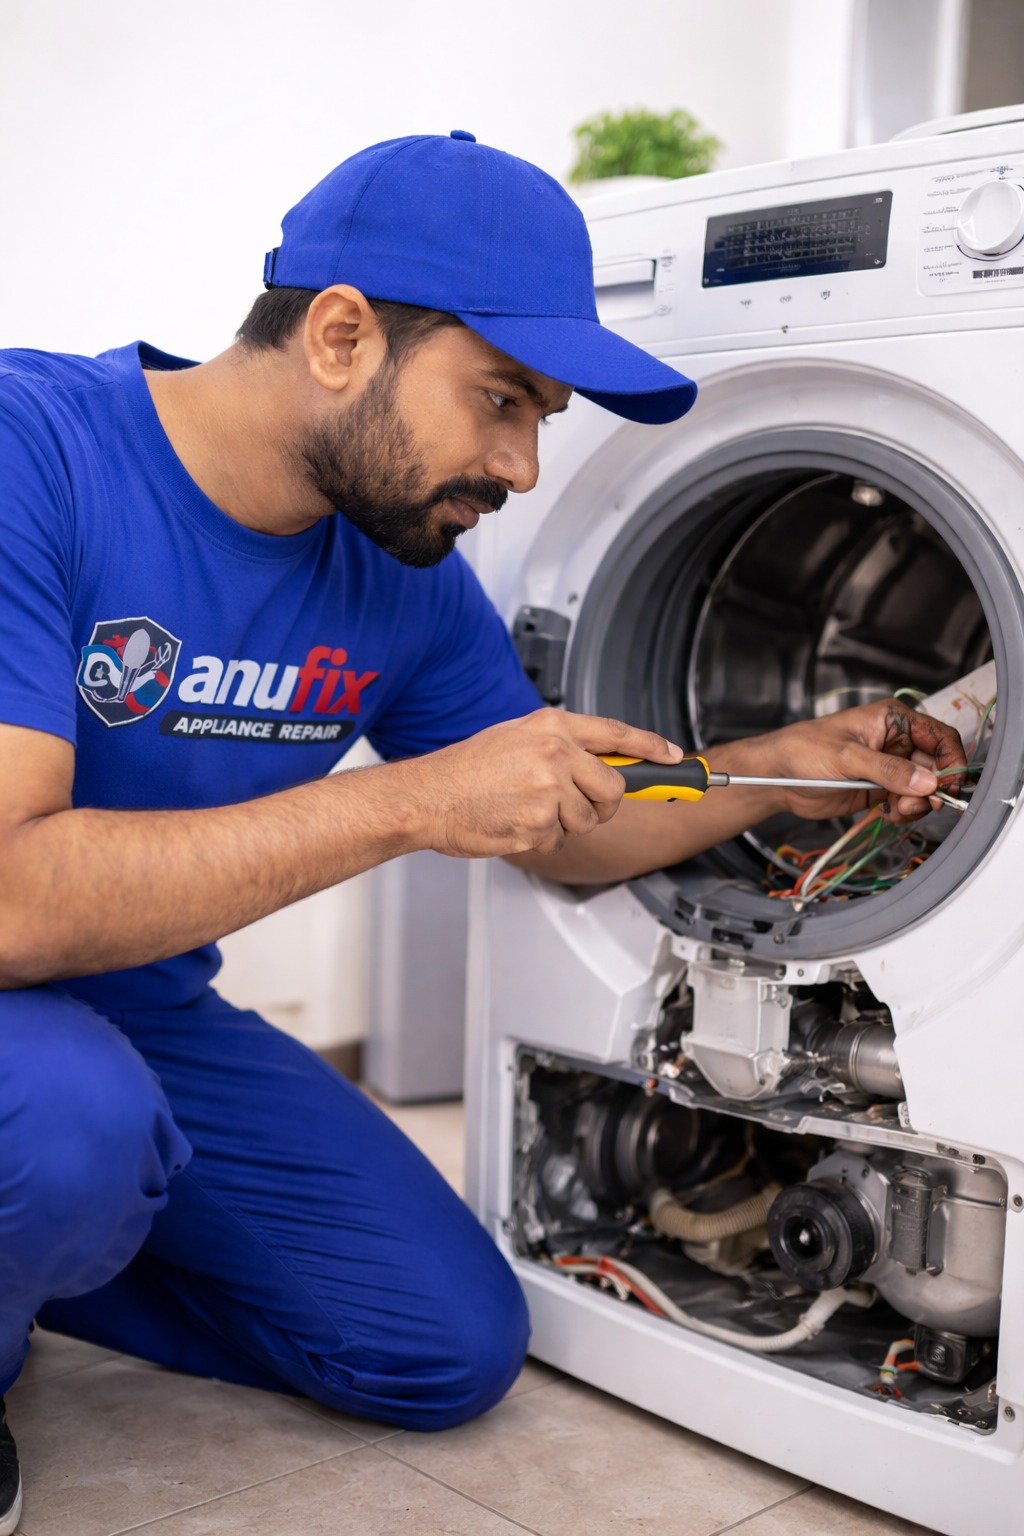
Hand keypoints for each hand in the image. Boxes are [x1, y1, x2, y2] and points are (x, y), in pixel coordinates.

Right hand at [401, 709, 681, 857]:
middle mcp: (555, 755)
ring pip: (587, 820)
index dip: (651, 747)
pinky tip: (513, 822)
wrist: (428, 796)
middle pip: (612, 788)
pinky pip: (558, 840)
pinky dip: (540, 838)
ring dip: (563, 824)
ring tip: (526, 809)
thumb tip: (600, 763)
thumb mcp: (515, 737)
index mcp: (551, 728)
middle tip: (577, 805)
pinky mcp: (538, 825)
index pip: (616, 734)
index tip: (673, 758)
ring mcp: (549, 792)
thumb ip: (560, 746)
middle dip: (601, 804)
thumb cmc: (465, 769)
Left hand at [769, 698, 967, 824]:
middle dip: (932, 789)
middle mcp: (895, 742)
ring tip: (897, 809)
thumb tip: (928, 781)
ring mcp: (889, 767)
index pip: (940, 737)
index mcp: (893, 720)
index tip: (949, 786)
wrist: (776, 775)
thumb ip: (889, 770)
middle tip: (918, 804)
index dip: (952, 761)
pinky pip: (907, 802)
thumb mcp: (848, 758)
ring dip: (918, 803)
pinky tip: (889, 813)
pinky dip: (905, 811)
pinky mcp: (880, 789)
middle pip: (936, 766)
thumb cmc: (804, 751)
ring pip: (924, 788)